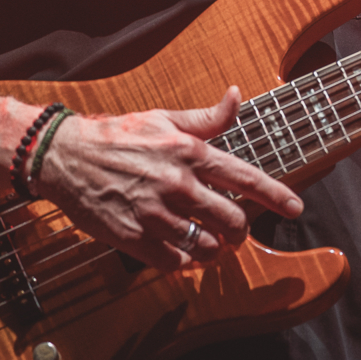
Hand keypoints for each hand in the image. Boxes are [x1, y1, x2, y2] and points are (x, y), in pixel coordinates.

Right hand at [37, 86, 303, 270]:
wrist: (64, 156)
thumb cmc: (117, 136)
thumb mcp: (165, 118)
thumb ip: (207, 118)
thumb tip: (237, 96)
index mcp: (190, 153)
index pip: (245, 177)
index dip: (276, 195)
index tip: (296, 207)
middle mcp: (177, 185)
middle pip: (232, 220)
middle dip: (240, 229)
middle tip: (235, 230)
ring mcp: (155, 214)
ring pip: (207, 246)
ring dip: (215, 248)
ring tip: (210, 242)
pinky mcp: (133, 238)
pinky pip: (175, 263)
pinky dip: (185, 262)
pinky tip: (182, 251)